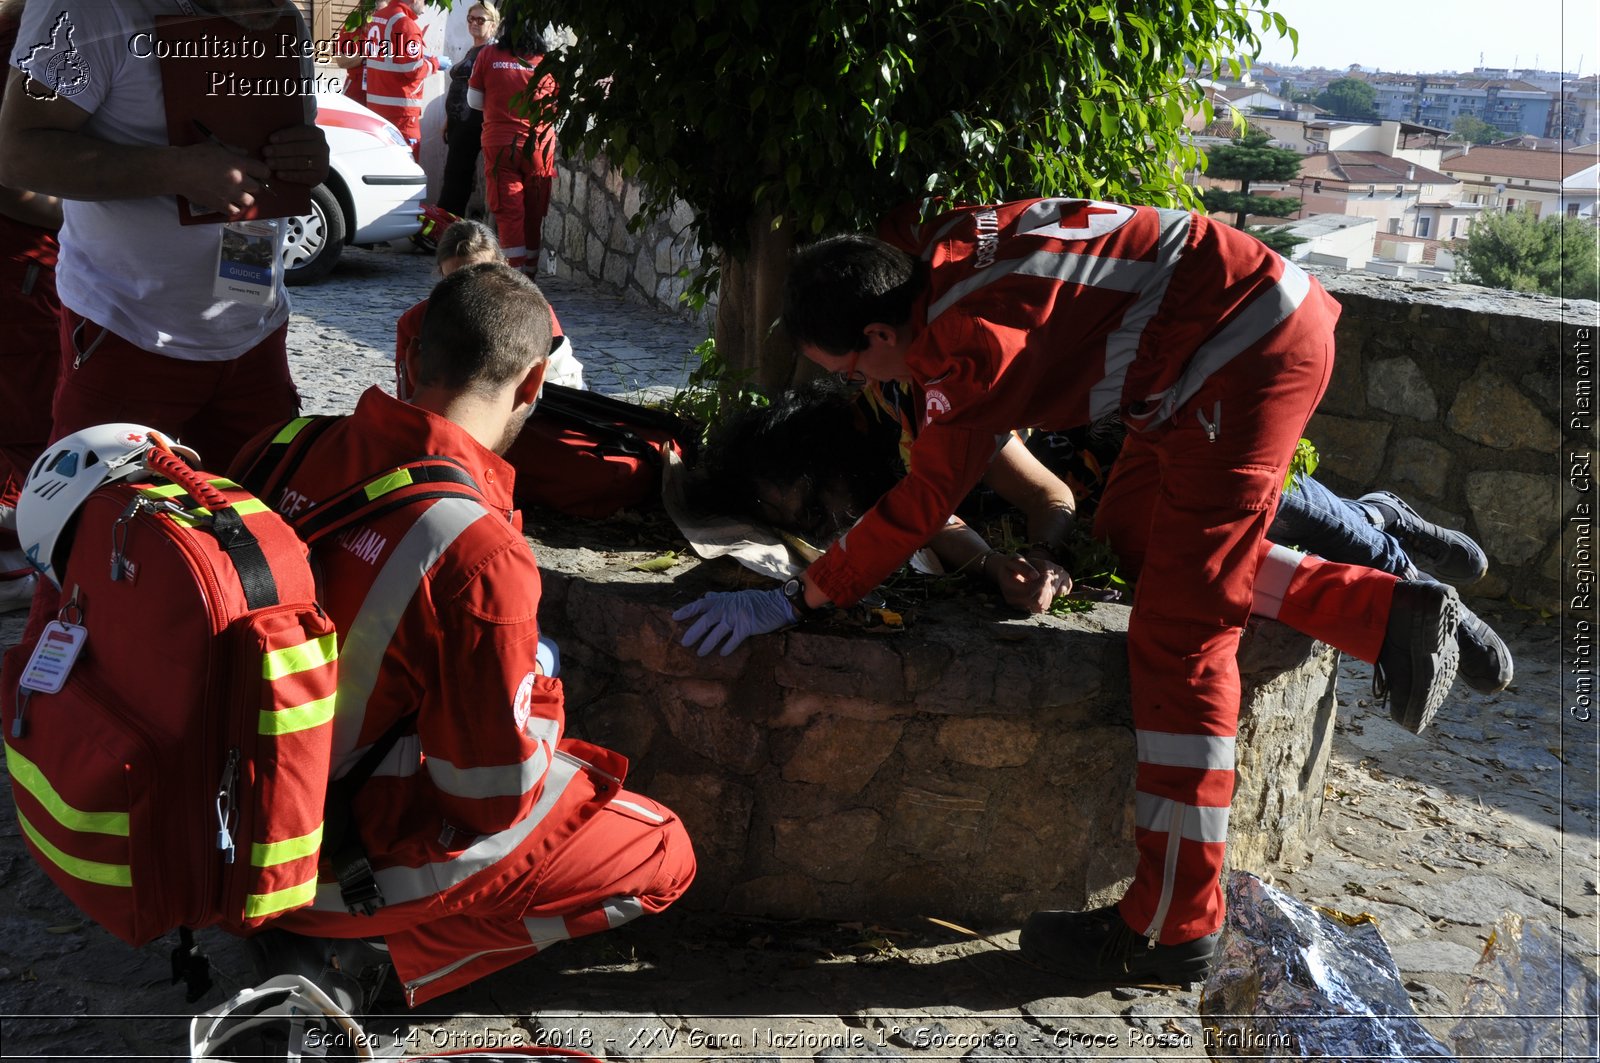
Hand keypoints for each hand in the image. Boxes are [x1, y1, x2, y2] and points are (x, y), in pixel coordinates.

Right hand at [171, 141, 271, 216]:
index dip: (263, 172)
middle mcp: (238, 181)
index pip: (264, 171)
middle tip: (243, 183)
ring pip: (249, 201)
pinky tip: (227, 202)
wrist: (179, 170)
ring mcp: (230, 195)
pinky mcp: (220, 205)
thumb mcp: (217, 146)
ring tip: (235, 193)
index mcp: (239, 164)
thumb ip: (234, 150)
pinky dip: (233, 207)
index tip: (258, 173)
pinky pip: (235, 211)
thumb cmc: (196, 155)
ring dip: (244, 197)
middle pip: (257, 188)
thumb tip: (246, 154)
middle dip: (252, 185)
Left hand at [262, 124, 329, 186]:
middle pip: (300, 148)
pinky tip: (279, 174)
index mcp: (317, 134)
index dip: (285, 136)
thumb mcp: (297, 138)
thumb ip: (287, 135)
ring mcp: (323, 163)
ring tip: (268, 163)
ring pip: (301, 162)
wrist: (314, 166)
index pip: (301, 133)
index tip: (270, 139)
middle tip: (265, 152)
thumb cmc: (299, 148)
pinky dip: (290, 175)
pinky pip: (303, 176)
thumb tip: (268, 136)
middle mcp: (323, 147)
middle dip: (280, 150)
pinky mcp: (320, 176)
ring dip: (282, 163)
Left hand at [673, 587, 797, 656]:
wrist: (776, 604)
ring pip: (718, 632)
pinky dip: (728, 646)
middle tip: (683, 642)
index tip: (675, 617)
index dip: (687, 610)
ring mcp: (737, 616)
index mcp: (723, 600)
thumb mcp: (736, 596)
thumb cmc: (756, 601)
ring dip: (708, 643)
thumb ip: (720, 597)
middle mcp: (728, 607)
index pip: (701, 604)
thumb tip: (706, 596)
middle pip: (706, 620)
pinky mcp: (747, 626)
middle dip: (694, 632)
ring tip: (699, 653)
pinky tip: (722, 653)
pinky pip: (734, 639)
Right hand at [988, 553, 1071, 613]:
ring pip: (1039, 606)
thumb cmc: (1012, 564)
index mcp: (1008, 588)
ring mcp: (1018, 605)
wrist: (1005, 572)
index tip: (1046, 574)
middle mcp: (1012, 599)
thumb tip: (1035, 576)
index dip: (1041, 584)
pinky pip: (1040, 608)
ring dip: (1046, 594)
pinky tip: (1044, 588)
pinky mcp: (1025, 608)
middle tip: (1047, 577)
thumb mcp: (1016, 560)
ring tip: (1045, 582)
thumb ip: (1024, 567)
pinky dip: (1045, 599)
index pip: (1029, 591)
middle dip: (1045, 588)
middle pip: (1036, 600)